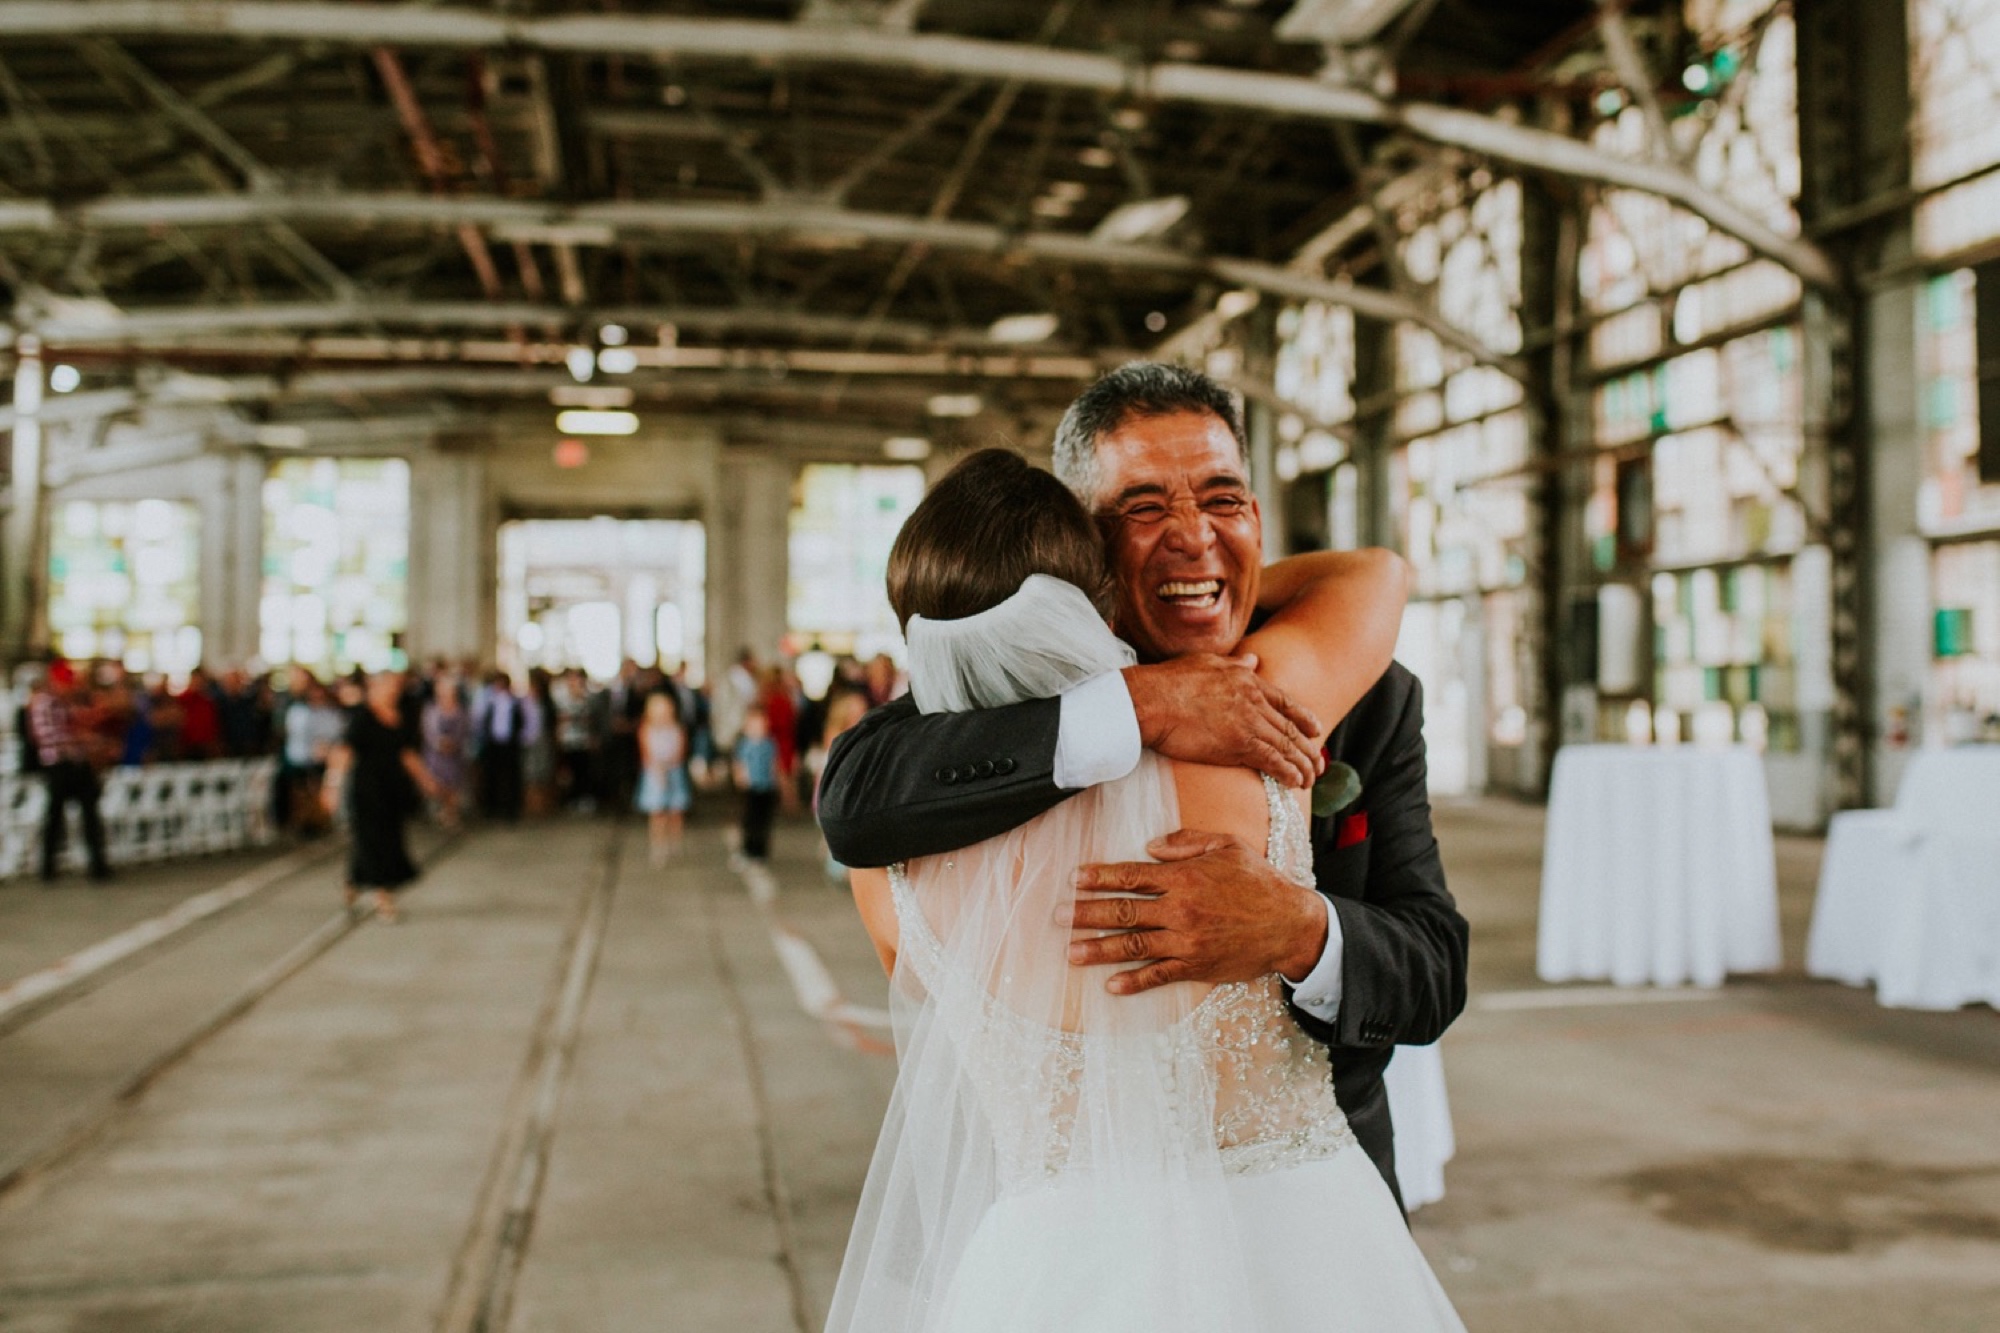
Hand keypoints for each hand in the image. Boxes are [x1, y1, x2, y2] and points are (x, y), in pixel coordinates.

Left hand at [1066, 830, 1329, 993]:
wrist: (1290, 924)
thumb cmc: (1259, 881)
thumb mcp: (1227, 845)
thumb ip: (1186, 842)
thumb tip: (1150, 846)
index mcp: (1184, 878)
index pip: (1131, 876)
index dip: (1099, 877)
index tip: (1073, 880)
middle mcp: (1180, 910)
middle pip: (1123, 911)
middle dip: (1086, 913)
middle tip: (1057, 916)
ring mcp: (1187, 941)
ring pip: (1134, 945)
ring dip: (1099, 950)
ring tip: (1070, 953)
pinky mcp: (1197, 966)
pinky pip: (1159, 975)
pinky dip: (1134, 982)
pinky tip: (1111, 986)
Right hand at [1123, 655, 1321, 788]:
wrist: (1151, 701)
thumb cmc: (1169, 681)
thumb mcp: (1207, 662)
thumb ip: (1234, 665)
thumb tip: (1253, 660)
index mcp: (1248, 681)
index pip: (1285, 702)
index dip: (1304, 718)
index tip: (1316, 730)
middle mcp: (1255, 701)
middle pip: (1291, 728)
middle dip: (1308, 749)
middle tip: (1318, 765)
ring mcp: (1249, 723)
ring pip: (1286, 747)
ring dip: (1302, 765)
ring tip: (1309, 779)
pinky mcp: (1239, 745)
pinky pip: (1273, 761)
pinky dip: (1287, 772)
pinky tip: (1295, 782)